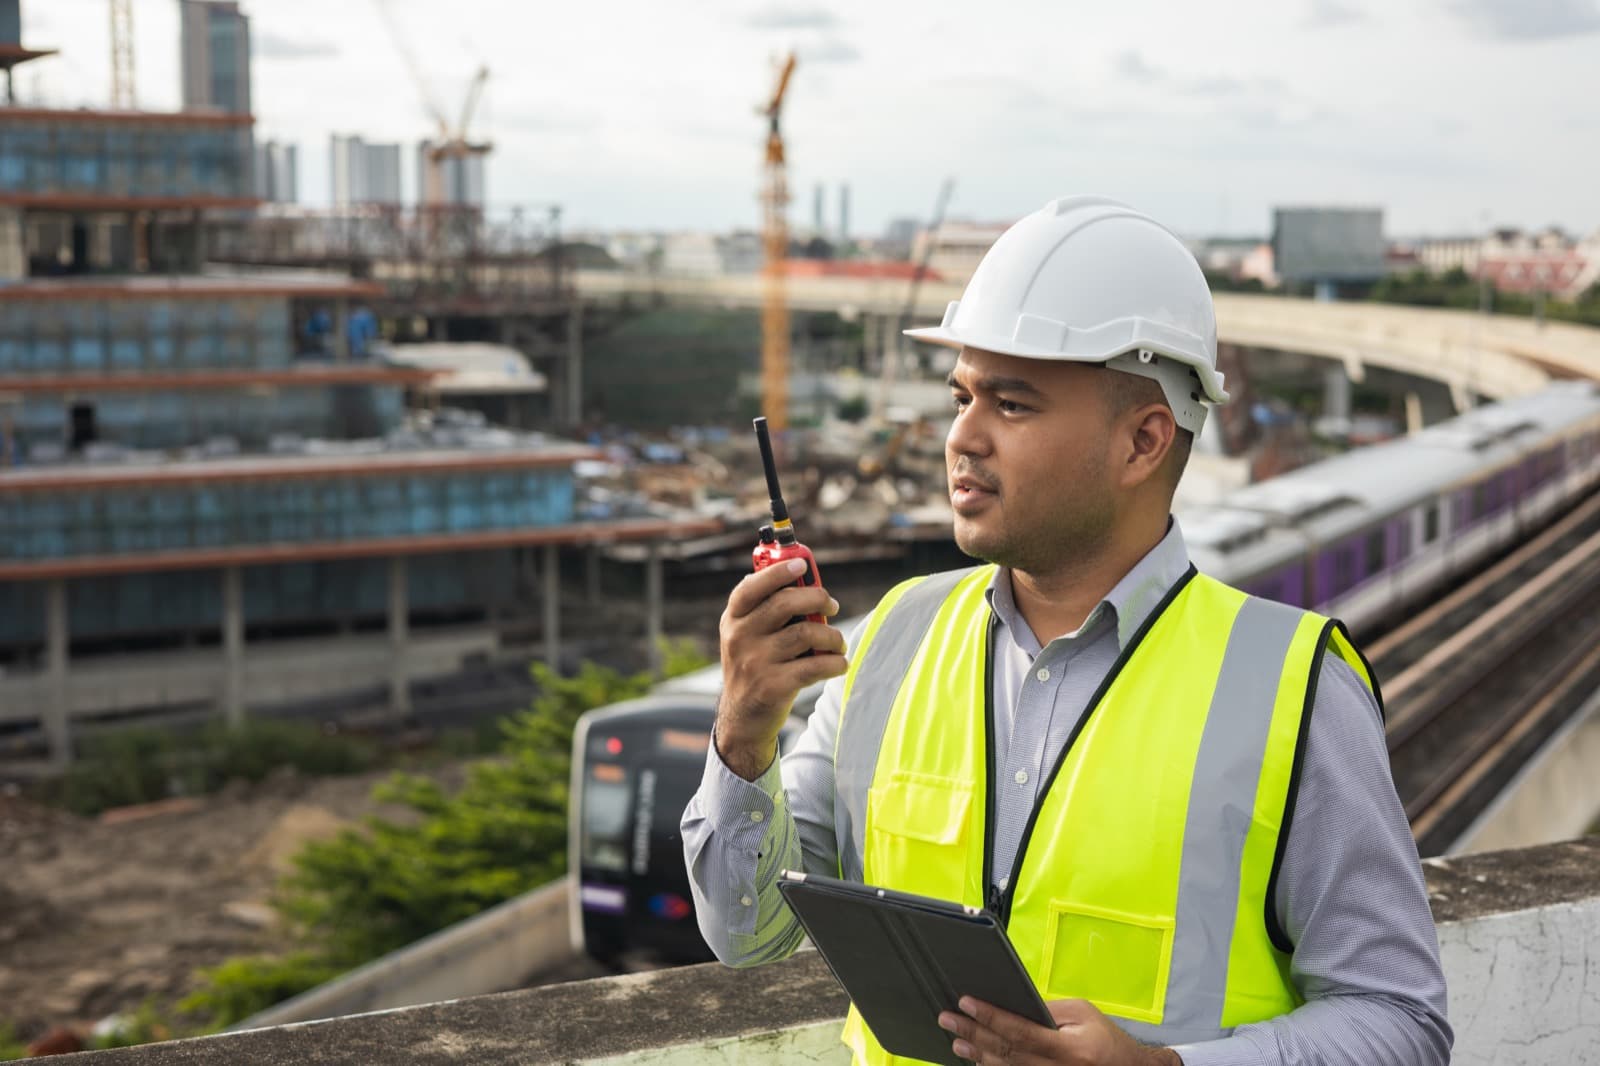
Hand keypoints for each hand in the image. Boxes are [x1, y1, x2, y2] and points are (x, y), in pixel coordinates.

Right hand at [714, 559, 846, 779]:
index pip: (752, 587)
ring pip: (806, 633)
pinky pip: (815, 666)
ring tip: (837, 643)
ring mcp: (755, 663)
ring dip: (832, 635)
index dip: (778, 572)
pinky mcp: (772, 687)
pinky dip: (835, 662)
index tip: (802, 565)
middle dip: (817, 598)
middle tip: (831, 605)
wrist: (742, 719)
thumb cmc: (754, 667)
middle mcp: (740, 638)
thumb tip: (800, 577)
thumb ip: (766, 609)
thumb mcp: (746, 636)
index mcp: (733, 619)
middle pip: (785, 603)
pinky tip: (839, 663)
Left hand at [937, 997, 1180, 1065]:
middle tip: (948, 1019)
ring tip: (956, 1040)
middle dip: (974, 1033)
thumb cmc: (1106, 1039)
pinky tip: (977, 1060)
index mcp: (1069, 1049)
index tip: (966, 1002)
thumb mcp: (1082, 1014)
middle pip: (1007, 1053)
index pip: (1020, 1031)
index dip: (990, 1016)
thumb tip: (1013, 1004)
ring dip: (978, 1054)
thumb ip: (1048, 1010)